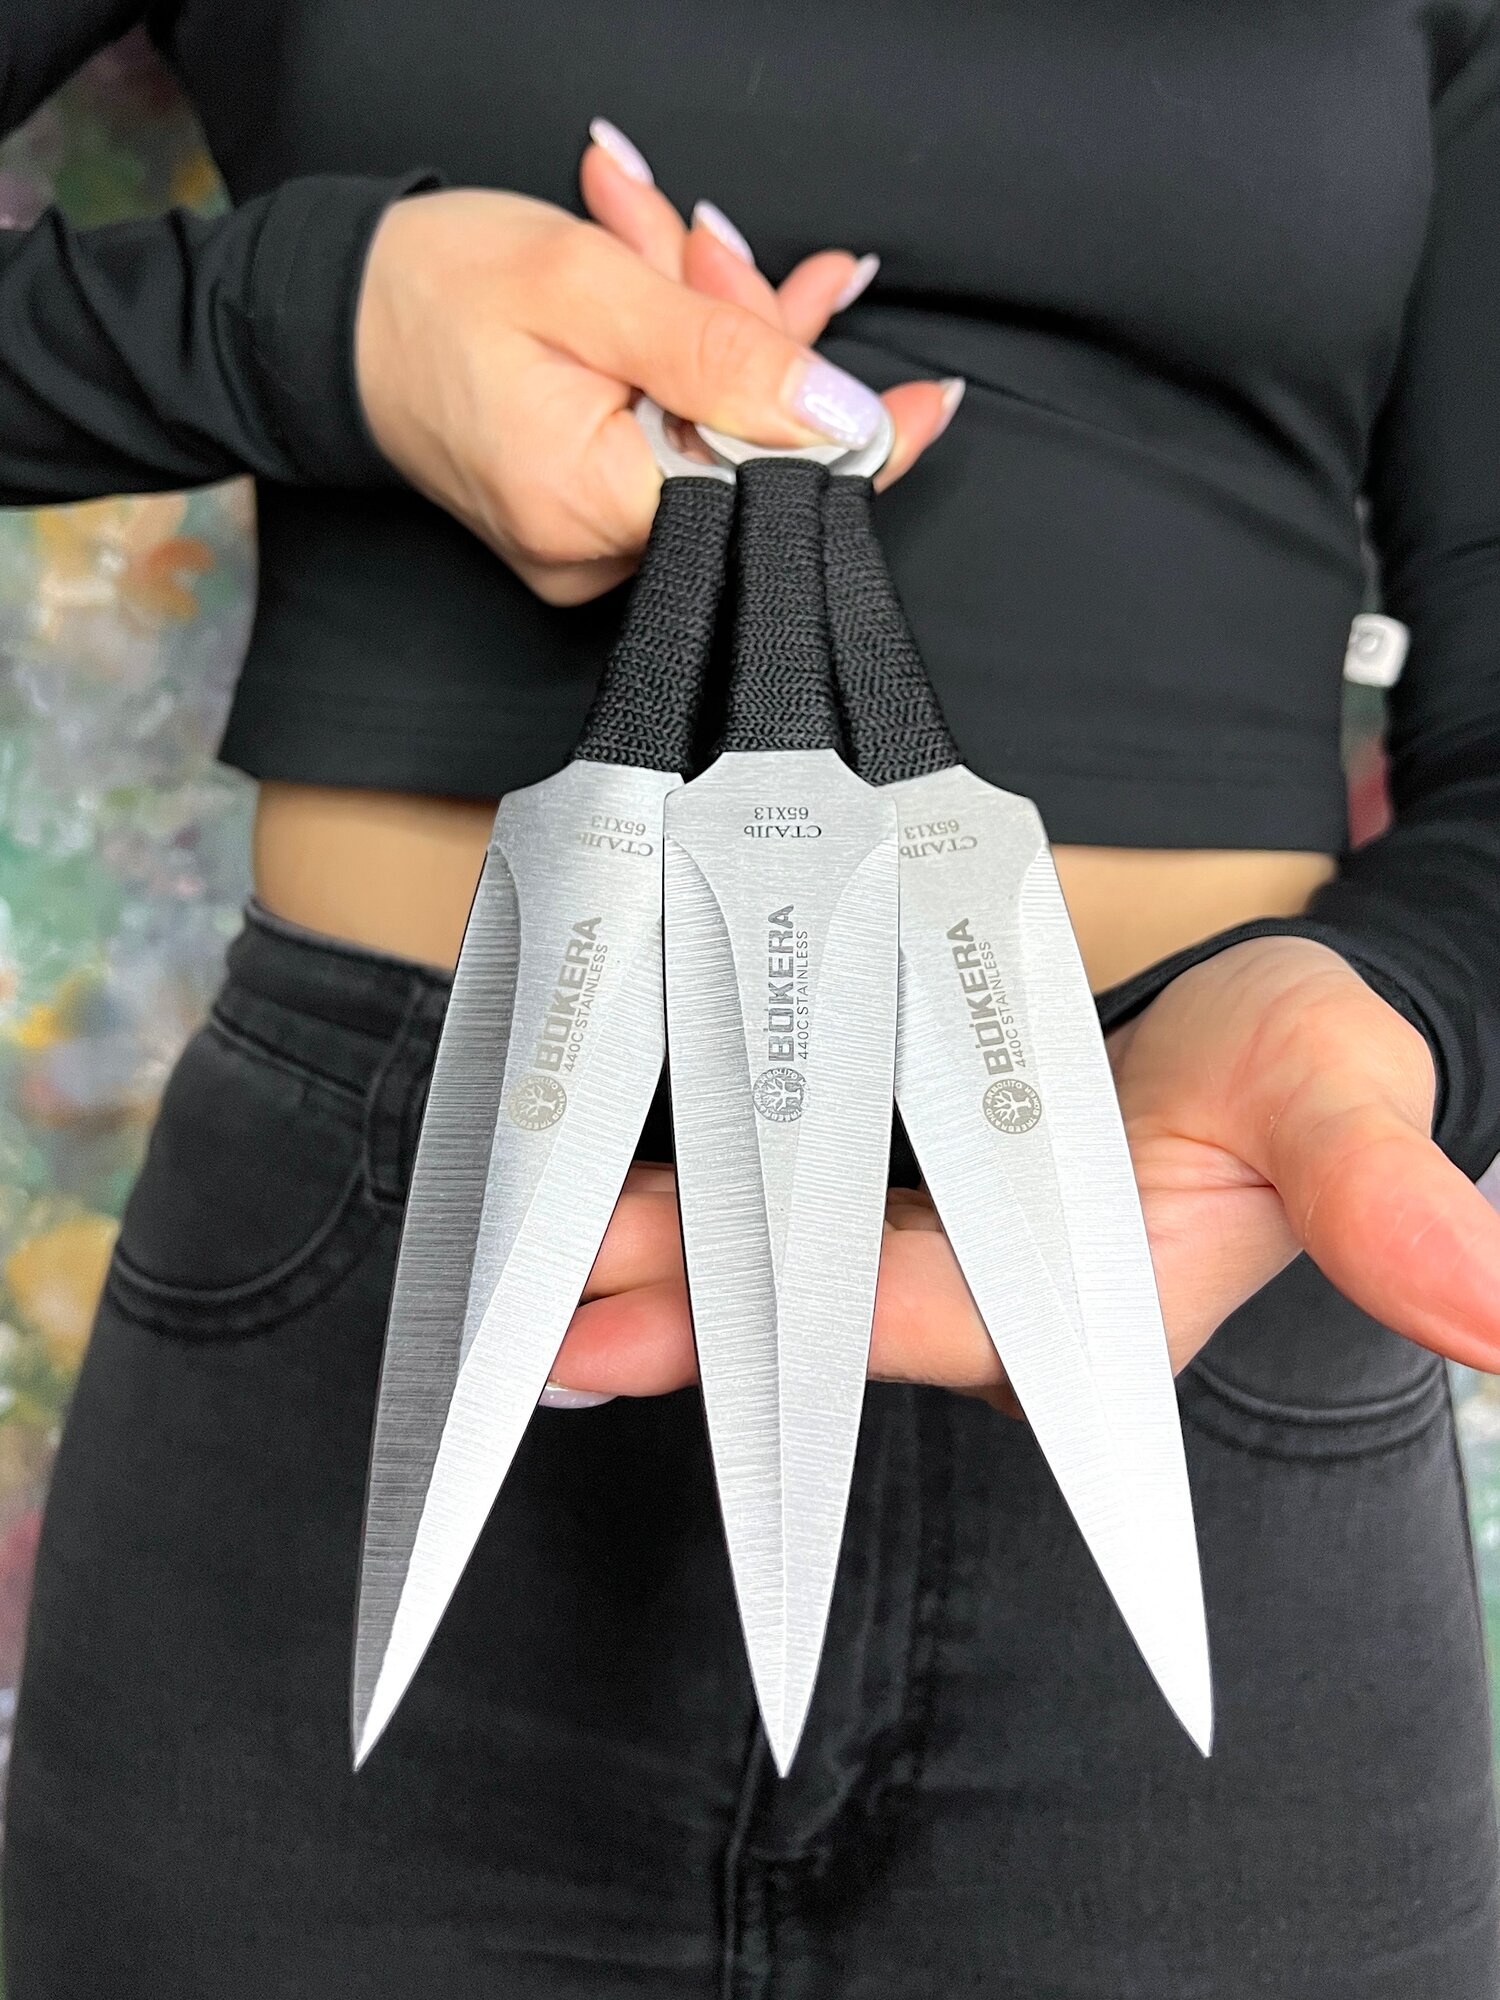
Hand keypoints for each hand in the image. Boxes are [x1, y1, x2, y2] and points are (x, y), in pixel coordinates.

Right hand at [354, 128, 955, 605]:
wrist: (329, 315)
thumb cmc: (430, 292)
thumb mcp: (584, 288)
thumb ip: (720, 353)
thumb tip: (840, 413)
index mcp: (590, 507)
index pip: (764, 494)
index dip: (846, 440)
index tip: (928, 403)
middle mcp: (590, 556)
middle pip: (738, 463)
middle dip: (747, 339)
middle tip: (707, 240)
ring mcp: (584, 549)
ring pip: (706, 444)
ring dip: (709, 334)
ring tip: (666, 237)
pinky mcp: (580, 525)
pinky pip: (667, 446)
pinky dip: (677, 367)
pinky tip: (669, 287)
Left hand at [550, 938, 1499, 1406]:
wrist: (1276, 1038)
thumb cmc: (1308, 1064)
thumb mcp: (1344, 1102)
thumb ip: (1387, 1199)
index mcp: (1079, 1312)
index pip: (920, 1319)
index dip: (794, 1319)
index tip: (662, 1310)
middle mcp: (989, 1311)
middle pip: (811, 1314)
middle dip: (674, 1305)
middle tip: (534, 1301)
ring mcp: (938, 1266)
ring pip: (779, 1272)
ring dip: (657, 1267)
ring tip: (522, 1261)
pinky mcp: (908, 1213)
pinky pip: (783, 1220)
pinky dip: (698, 1217)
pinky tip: (602, 1215)